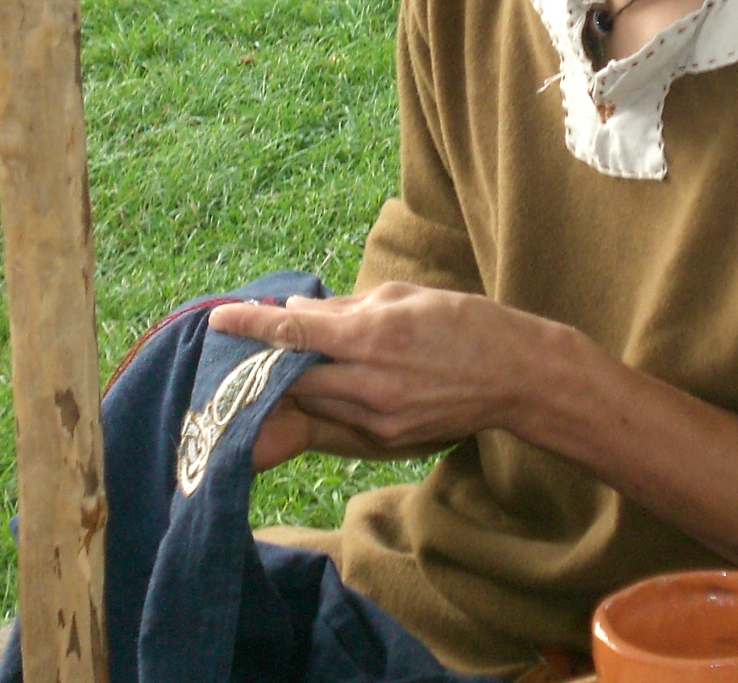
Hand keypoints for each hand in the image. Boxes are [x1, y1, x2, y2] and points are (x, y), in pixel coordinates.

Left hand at [208, 282, 572, 467]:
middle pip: (293, 377)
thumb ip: (347, 307)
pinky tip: (335, 383)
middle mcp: (370, 383)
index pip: (295, 331)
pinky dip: (328, 400)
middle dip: (272, 361)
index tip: (219, 318)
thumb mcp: (405, 296)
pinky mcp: (386, 440)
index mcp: (374, 336)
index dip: (251, 325)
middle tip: (257, 345)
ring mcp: (378, 418)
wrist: (518, 376)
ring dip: (299, 383)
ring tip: (296, 363)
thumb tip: (300, 311)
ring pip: (312, 402)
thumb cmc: (466, 323)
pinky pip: (338, 420)